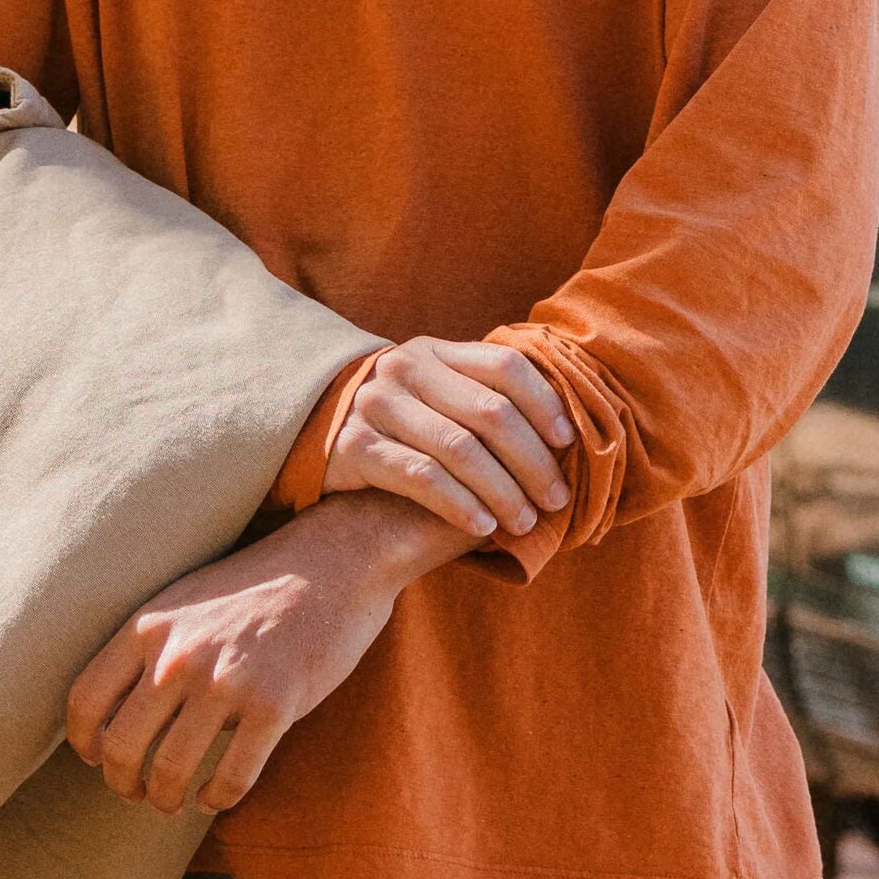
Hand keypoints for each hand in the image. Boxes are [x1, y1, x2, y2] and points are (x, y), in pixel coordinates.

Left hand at [65, 493, 465, 815]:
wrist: (332, 563)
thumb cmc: (255, 588)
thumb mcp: (185, 600)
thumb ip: (149, 647)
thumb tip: (116, 716)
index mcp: (149, 625)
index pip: (85, 700)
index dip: (84, 743)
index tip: (96, 759)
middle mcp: (179, 654)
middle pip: (121, 747)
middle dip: (124, 782)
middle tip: (137, 791)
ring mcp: (226, 680)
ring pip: (170, 771)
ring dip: (165, 799)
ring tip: (173, 801)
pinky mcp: (274, 705)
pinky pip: (230, 779)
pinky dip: (216, 799)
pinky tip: (214, 796)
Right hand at [323, 336, 573, 537]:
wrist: (310, 437)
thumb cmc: (396, 425)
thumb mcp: (432, 393)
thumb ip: (479, 397)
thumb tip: (561, 431)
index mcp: (435, 351)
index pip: (505, 367)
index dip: (545, 404)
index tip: (568, 443)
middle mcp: (405, 370)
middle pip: (490, 413)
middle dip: (532, 461)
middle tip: (556, 498)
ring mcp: (377, 406)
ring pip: (460, 449)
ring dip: (503, 491)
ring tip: (525, 522)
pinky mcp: (355, 447)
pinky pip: (422, 478)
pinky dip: (460, 504)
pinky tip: (483, 527)